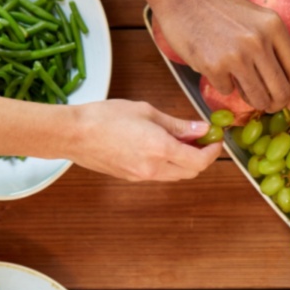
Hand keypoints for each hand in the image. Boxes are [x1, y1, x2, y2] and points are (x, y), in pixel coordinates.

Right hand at [69, 100, 220, 181]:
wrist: (74, 134)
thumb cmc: (106, 117)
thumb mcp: (146, 112)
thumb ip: (177, 124)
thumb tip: (201, 129)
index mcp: (160, 149)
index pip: (199, 160)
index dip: (213, 151)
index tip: (215, 139)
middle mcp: (153, 168)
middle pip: (191, 172)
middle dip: (202, 157)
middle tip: (201, 138)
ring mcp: (141, 176)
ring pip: (176, 176)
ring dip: (185, 162)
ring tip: (181, 141)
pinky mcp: (131, 178)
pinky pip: (159, 175)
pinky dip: (169, 164)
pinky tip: (162, 147)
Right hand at [155, 0, 289, 112]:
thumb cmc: (217, 7)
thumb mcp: (256, 18)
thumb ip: (272, 44)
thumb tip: (287, 81)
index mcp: (274, 27)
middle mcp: (259, 41)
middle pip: (281, 90)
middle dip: (276, 104)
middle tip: (268, 105)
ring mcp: (237, 55)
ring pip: (257, 97)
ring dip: (252, 100)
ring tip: (242, 87)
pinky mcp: (214, 66)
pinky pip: (227, 90)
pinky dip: (223, 85)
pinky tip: (215, 67)